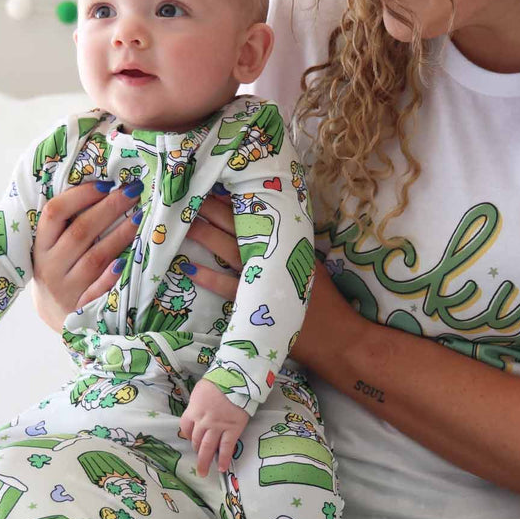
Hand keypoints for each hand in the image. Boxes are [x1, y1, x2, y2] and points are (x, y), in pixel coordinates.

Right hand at [30, 180, 145, 331]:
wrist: (55, 314)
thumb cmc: (61, 270)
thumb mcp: (53, 247)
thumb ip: (68, 223)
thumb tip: (105, 187)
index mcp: (41, 246)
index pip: (54, 213)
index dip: (80, 196)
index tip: (107, 184)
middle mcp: (50, 267)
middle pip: (80, 232)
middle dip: (110, 208)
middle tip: (133, 191)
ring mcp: (66, 289)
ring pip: (95, 258)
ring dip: (120, 235)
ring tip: (141, 216)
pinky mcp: (82, 309)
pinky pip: (99, 290)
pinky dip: (112, 276)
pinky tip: (127, 260)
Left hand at [178, 378, 247, 477]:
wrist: (237, 379)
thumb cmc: (219, 380)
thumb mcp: (201, 389)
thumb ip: (198, 402)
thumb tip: (197, 409)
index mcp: (194, 410)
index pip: (185, 427)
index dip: (188, 435)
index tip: (191, 440)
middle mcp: (203, 421)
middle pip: (196, 440)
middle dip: (196, 452)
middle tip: (197, 463)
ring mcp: (218, 427)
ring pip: (208, 447)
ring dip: (205, 461)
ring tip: (204, 472)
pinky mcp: (233, 429)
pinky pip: (227, 447)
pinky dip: (224, 459)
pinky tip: (222, 468)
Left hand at [184, 191, 356, 371]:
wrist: (336, 334)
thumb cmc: (322, 298)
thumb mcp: (307, 262)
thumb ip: (288, 243)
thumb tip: (264, 224)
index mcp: (287, 241)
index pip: (256, 212)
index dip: (233, 198)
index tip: (214, 184)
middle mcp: (274, 253)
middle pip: (237, 224)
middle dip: (212, 208)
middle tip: (190, 194)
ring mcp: (264, 275)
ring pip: (227, 249)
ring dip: (204, 235)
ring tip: (184, 223)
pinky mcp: (256, 301)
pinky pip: (226, 287)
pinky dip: (208, 277)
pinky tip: (189, 268)